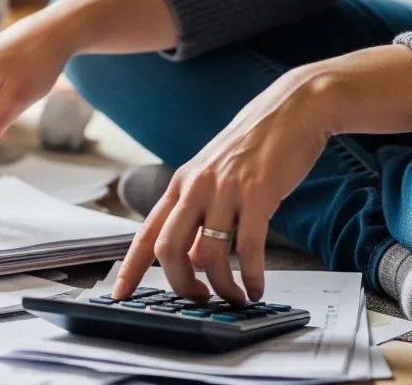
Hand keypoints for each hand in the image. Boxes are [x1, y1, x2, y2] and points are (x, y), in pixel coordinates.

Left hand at [114, 67, 332, 305]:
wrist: (291, 110)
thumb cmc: (255, 147)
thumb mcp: (216, 179)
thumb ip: (201, 218)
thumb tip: (196, 261)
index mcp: (181, 183)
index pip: (146, 232)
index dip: (130, 267)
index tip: (120, 295)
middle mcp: (196, 186)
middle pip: (168, 248)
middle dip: (180, 285)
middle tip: (198, 300)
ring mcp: (225, 189)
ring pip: (208, 254)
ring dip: (221, 286)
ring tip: (236, 297)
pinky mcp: (258, 193)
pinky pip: (249, 248)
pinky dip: (252, 277)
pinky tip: (258, 288)